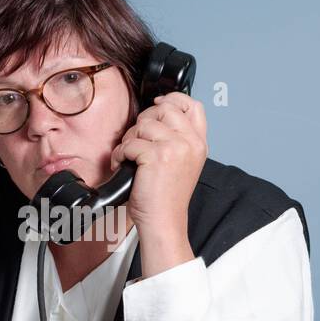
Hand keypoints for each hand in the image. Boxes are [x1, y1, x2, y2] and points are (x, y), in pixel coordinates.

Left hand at [109, 92, 207, 271]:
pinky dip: (120, 154)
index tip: (157, 104)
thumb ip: (178, 139)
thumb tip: (158, 113)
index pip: (193, 105)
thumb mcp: (183, 163)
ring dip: (130, 140)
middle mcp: (190, 142)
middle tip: (138, 142)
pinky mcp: (157, 156)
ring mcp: (175, 147)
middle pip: (163, 109)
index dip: (172, 99)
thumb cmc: (167, 197)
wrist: (164, 221)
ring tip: (131, 157)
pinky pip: (130, 142)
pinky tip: (125, 166)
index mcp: (199, 143)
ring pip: (143, 124)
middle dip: (143, 122)